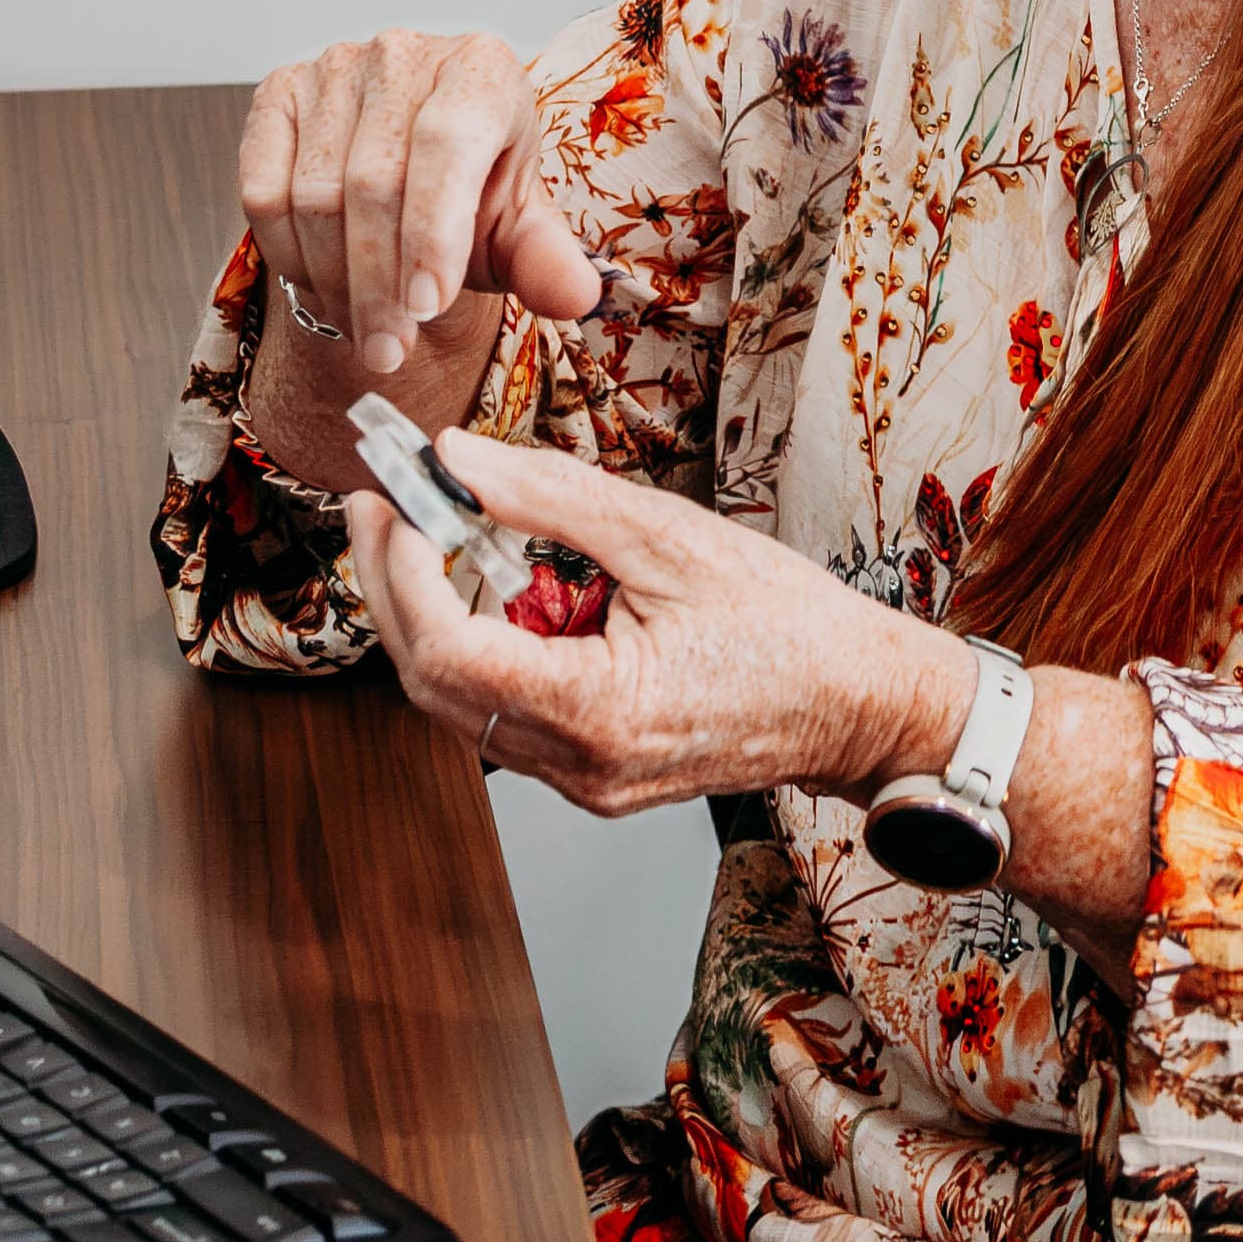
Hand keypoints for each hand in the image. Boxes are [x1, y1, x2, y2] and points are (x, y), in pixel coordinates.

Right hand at [237, 30, 603, 384]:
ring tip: (364, 328)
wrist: (416, 170)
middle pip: (374, 182)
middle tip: (389, 352)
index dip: (433, 230)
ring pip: (315, 195)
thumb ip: (545, 259)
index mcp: (481, 68)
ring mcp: (332, 68)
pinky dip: (289, 257)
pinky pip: (263, 192)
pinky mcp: (277, 93)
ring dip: (335, 283)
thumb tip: (576, 295)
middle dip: (379, 287)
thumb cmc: (473, 194)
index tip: (425, 307)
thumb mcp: (518, 227)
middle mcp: (404, 54)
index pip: (449, 142)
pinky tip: (323, 285)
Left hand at [348, 432, 964, 818]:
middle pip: (435, 687)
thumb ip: (550, 497)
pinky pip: (507, 713)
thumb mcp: (667, 536)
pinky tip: (500, 584)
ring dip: (436, 616)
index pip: (450, 653)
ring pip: (463, 705)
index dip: (404, 575)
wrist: (859, 703)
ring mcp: (583, 781)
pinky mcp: (593, 772)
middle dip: (397, 590)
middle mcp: (578, 766)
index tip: (394, 501)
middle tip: (383, 507)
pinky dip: (486, 645)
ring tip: (440, 533)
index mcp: (598, 714)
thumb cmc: (788, 624)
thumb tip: (459, 460)